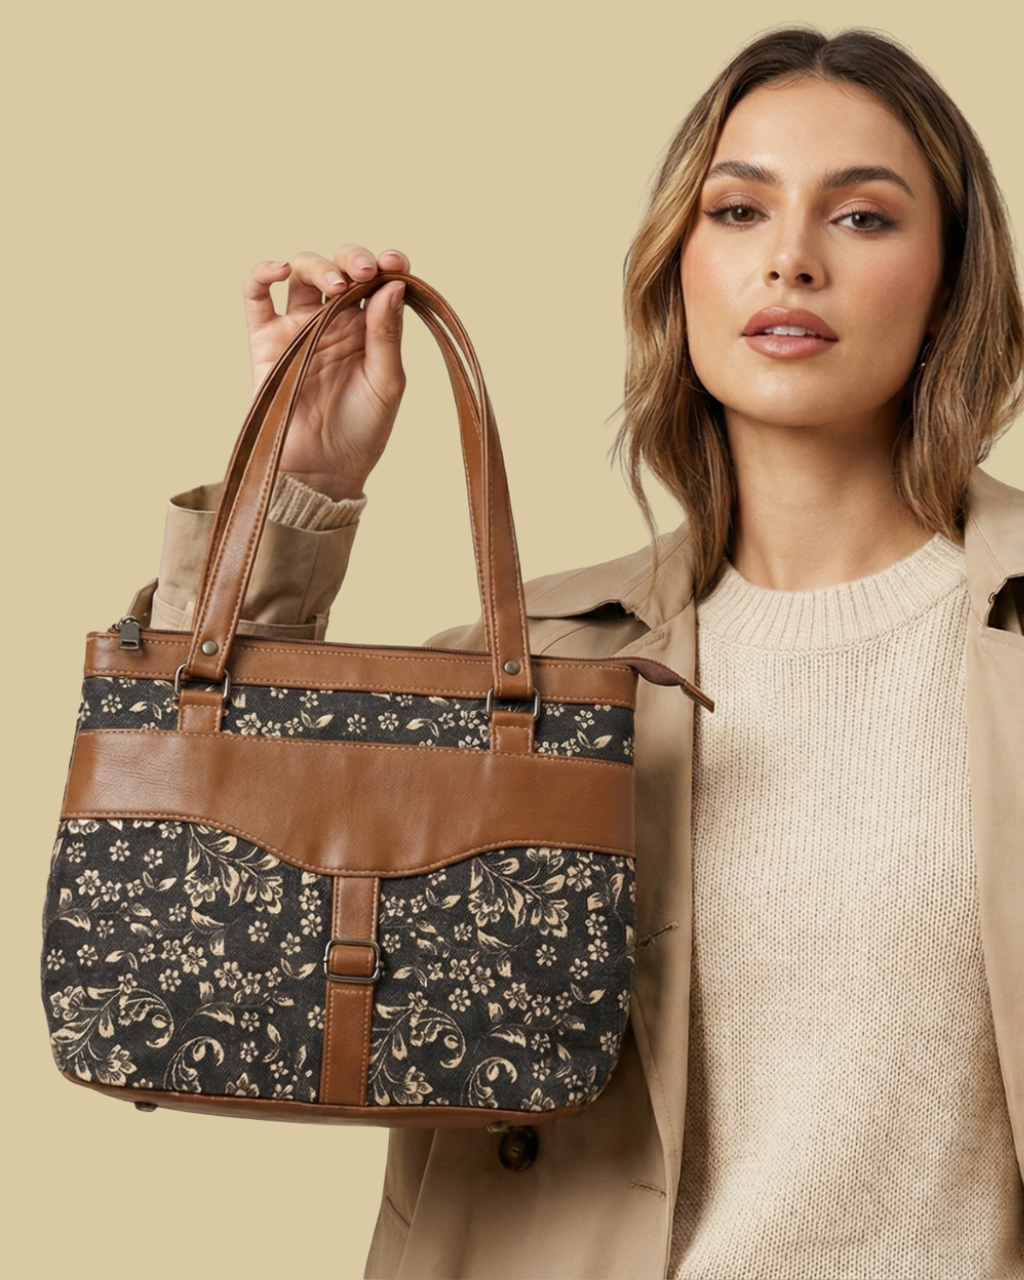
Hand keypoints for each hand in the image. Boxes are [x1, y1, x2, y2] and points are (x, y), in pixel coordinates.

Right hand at [242, 245, 409, 499]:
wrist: (322, 471)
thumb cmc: (362, 432)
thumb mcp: (386, 383)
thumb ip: (388, 335)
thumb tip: (393, 285)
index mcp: (369, 328)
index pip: (378, 281)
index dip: (387, 264)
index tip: (396, 263)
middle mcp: (334, 321)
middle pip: (340, 268)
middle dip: (353, 259)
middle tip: (363, 271)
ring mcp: (298, 326)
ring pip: (302, 273)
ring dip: (318, 265)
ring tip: (335, 283)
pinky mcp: (265, 339)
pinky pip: (256, 296)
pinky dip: (263, 273)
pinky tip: (279, 269)